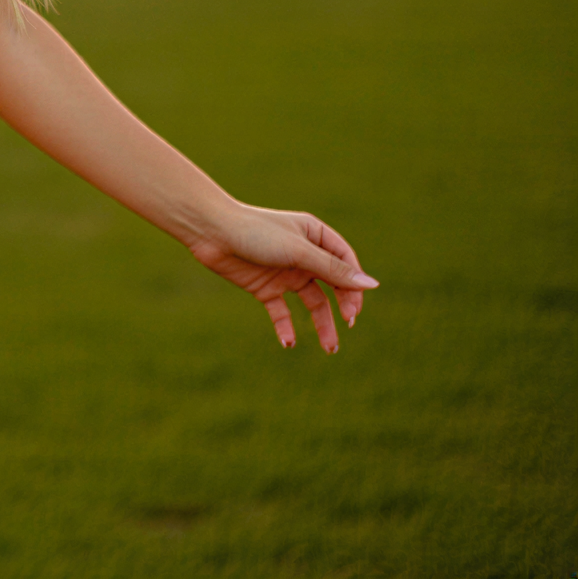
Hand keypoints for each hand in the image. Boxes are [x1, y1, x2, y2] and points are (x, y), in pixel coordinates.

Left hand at [187, 204, 377, 352]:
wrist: (210, 232)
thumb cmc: (255, 232)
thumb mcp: (298, 251)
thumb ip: (333, 270)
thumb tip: (371, 285)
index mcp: (315, 236)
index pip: (345, 263)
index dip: (354, 284)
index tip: (355, 307)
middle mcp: (303, 255)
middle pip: (333, 285)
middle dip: (343, 306)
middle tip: (348, 325)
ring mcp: (284, 273)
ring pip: (312, 303)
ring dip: (322, 325)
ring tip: (331, 349)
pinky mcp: (265, 288)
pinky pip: (282, 311)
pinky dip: (286, 327)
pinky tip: (289, 342)